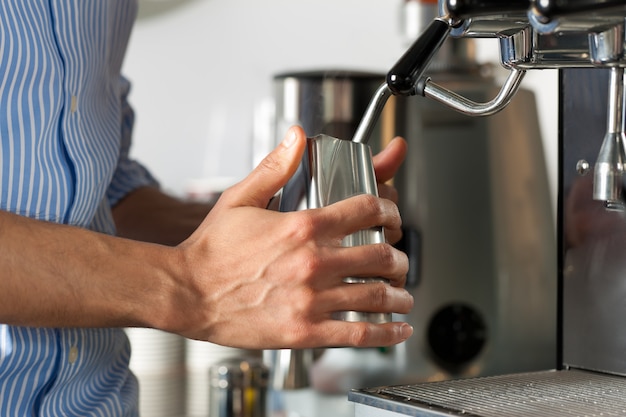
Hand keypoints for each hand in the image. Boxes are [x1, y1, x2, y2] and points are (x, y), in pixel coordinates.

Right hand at [170, 126, 412, 348]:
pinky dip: (386, 332)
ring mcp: (311, 299)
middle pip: (381, 255)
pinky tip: (397, 328)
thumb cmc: (211, 250)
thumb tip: (298, 137)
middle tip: (399, 261)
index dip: (390, 210)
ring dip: (400, 295)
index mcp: (303, 226)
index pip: (367, 209)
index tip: (391, 217)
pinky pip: (358, 333)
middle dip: (399, 257)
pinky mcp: (305, 331)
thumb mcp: (240, 198)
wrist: (187, 293)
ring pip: (377, 295)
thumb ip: (275, 167)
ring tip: (403, 296)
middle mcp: (313, 262)